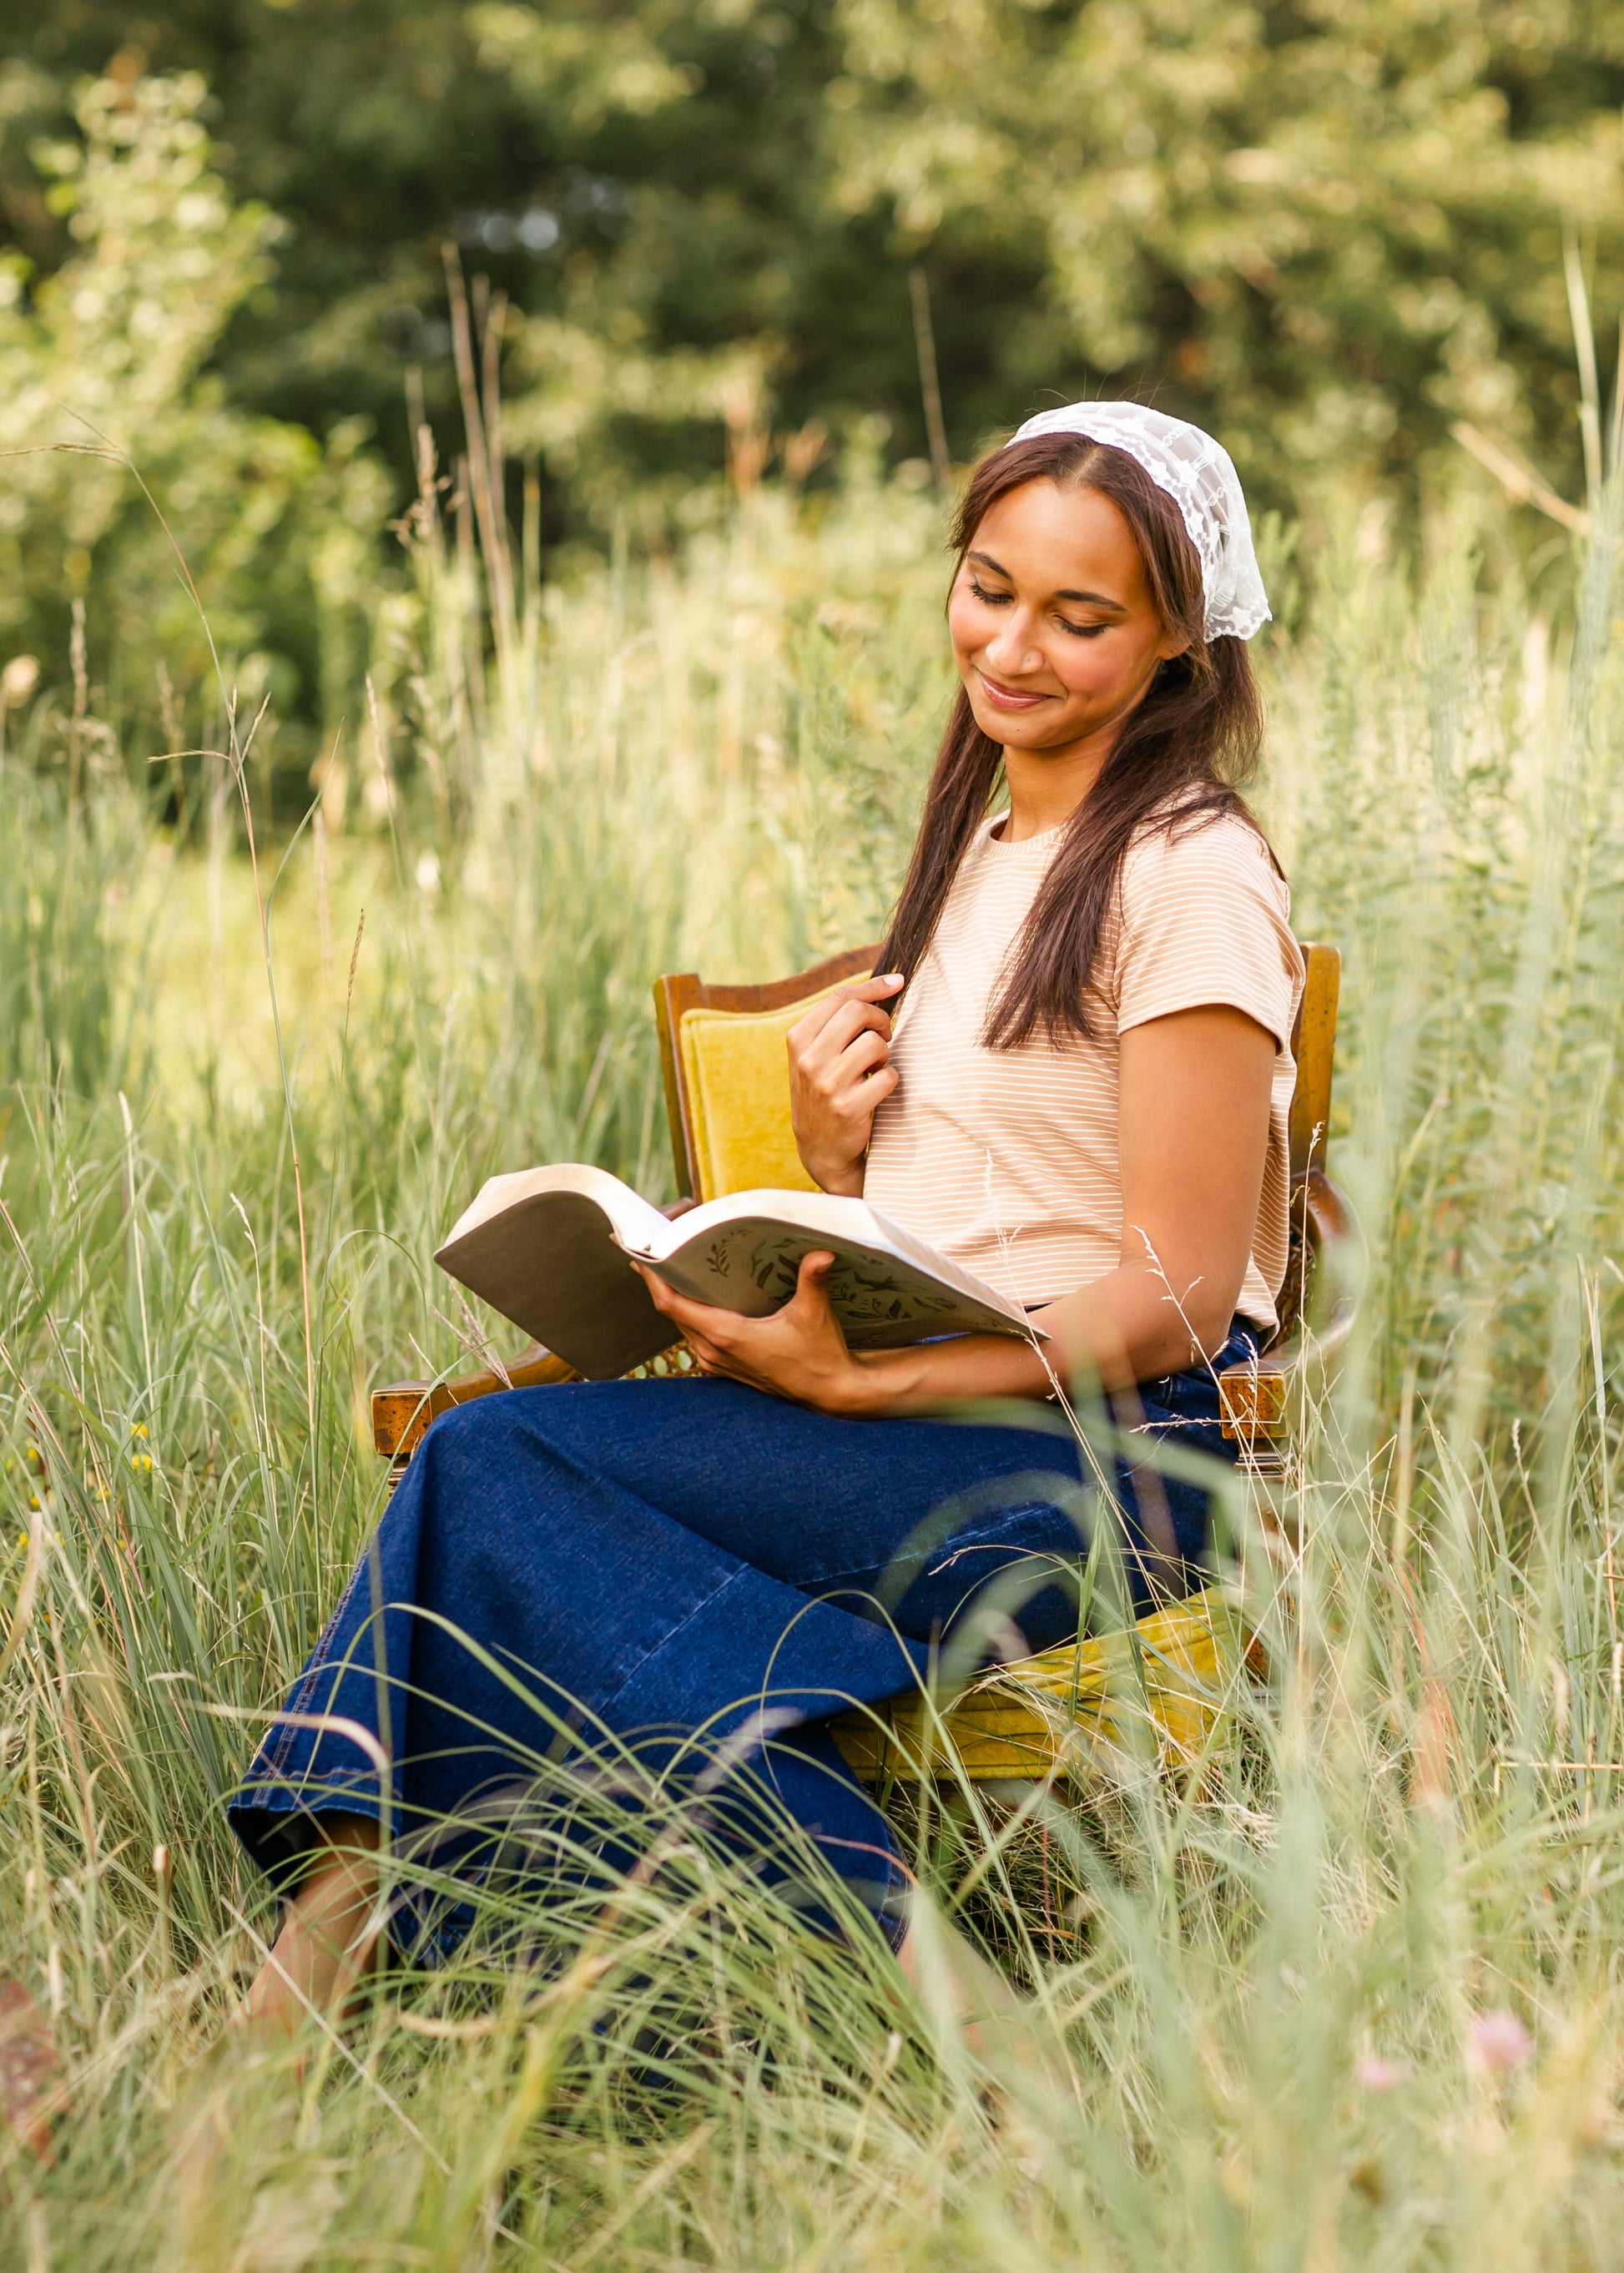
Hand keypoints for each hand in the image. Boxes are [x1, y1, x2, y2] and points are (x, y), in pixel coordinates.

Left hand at [633, 1251, 867, 1412]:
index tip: (637, 1254)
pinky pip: (695, 1334)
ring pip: (683, 1323)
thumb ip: (813, 1281)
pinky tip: (698, 1294)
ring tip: (670, 1264)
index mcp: (726, 1336)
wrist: (831, 1393)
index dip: (651, 1279)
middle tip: (656, 1245)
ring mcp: (717, 1362)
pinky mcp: (726, 1366)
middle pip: (672, 1311)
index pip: (672, 1305)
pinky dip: (691, 1312)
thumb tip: (821, 1253)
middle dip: (661, 1279)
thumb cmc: (820, 1356)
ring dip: (674, 1296)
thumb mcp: (815, 1315)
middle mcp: (713, 1351)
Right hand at [787, 974, 904, 1194]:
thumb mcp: (815, 1055)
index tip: (898, 981)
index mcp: (798, 1039)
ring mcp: (827, 1084)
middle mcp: (809, 1060)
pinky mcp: (848, 1108)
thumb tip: (884, 985)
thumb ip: (837, 1023)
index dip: (874, 987)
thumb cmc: (825, 1090)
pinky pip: (888, 1077)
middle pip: (858, 1013)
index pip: (840, 998)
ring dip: (885, 1054)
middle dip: (881, 1020)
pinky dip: (890, 1080)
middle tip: (884, 1035)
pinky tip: (878, 1089)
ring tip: (875, 1066)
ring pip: (875, 1044)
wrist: (820, 1147)